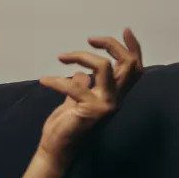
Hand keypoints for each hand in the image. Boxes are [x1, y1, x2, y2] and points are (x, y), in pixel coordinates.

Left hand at [37, 28, 143, 165]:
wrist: (57, 147)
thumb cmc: (65, 125)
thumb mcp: (75, 100)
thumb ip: (82, 86)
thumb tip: (82, 74)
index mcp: (114, 94)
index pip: (134, 68)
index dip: (133, 48)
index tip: (125, 30)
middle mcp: (116, 99)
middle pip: (129, 64)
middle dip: (111, 45)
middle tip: (89, 39)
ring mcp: (106, 105)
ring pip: (104, 67)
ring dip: (81, 56)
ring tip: (62, 57)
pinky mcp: (92, 110)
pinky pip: (75, 86)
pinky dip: (57, 80)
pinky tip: (44, 80)